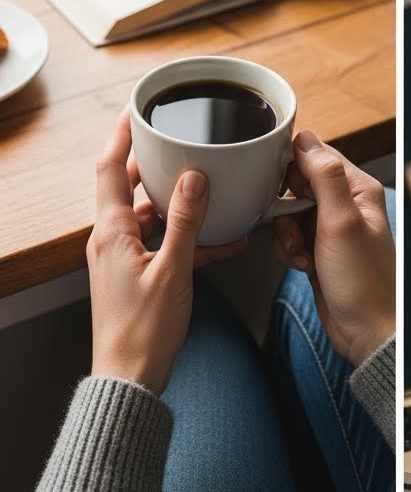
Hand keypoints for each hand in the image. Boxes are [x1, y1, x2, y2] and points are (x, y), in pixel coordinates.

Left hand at [88, 108, 246, 393]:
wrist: (131, 380)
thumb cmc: (144, 333)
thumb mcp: (173, 270)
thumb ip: (185, 221)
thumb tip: (195, 178)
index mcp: (111, 233)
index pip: (109, 169)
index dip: (121, 137)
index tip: (136, 111)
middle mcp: (111, 240)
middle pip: (129, 188)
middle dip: (155, 164)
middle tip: (179, 142)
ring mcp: (122, 258)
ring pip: (149, 216)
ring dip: (177, 203)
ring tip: (209, 189)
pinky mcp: (136, 276)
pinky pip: (161, 244)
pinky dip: (186, 238)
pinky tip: (221, 241)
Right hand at [272, 131, 394, 366]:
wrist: (365, 331)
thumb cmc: (363, 282)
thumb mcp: (341, 222)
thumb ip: (324, 177)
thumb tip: (306, 140)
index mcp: (358, 189)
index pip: (316, 156)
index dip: (293, 169)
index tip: (282, 188)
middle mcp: (345, 204)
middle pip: (297, 185)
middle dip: (285, 207)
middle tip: (295, 227)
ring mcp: (331, 228)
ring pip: (288, 213)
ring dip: (286, 234)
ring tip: (301, 253)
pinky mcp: (319, 249)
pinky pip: (290, 237)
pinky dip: (289, 250)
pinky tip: (302, 264)